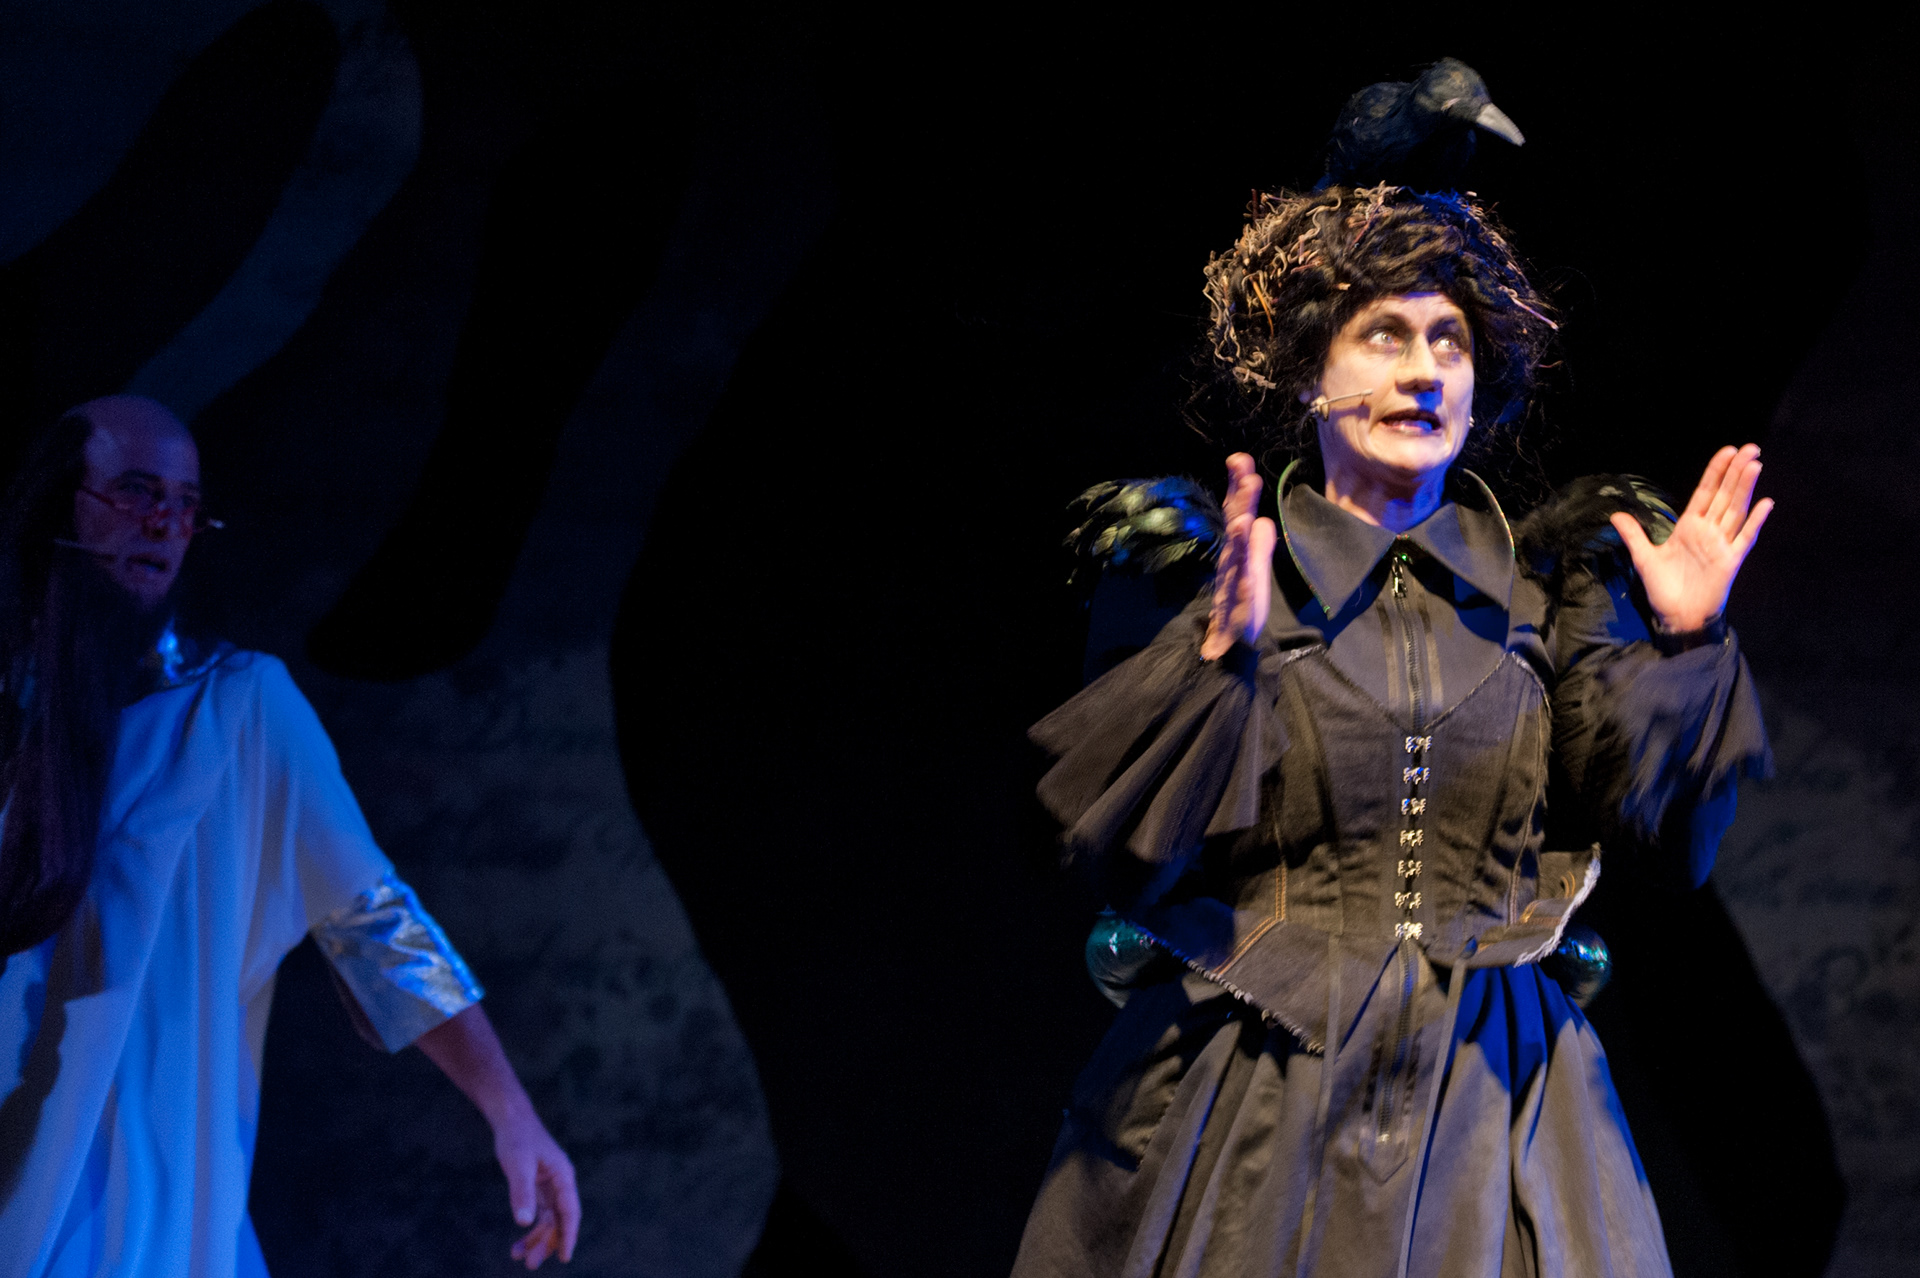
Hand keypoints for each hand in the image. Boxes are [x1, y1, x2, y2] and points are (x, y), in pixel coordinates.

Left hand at [413, 1007, 581, 1267]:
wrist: (510, 1118)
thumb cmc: (516, 1138)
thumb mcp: (517, 1165)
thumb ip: (521, 1193)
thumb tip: (523, 1222)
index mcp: (563, 1176)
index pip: (570, 1212)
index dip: (568, 1236)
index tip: (564, 1257)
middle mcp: (560, 1182)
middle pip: (559, 1220)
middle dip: (546, 1243)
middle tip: (530, 1264)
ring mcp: (550, 1184)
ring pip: (549, 1219)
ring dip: (536, 1238)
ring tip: (518, 1257)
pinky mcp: (538, 1185)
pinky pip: (539, 1213)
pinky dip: (530, 1227)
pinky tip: (517, 1240)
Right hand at [1201, 453, 1275, 660]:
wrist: (1231, 651)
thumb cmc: (1240, 611)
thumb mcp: (1254, 573)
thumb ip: (1259, 547)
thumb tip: (1265, 521)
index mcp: (1237, 551)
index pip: (1237, 513)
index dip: (1238, 487)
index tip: (1239, 459)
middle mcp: (1233, 559)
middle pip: (1235, 520)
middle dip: (1240, 493)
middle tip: (1241, 463)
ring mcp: (1235, 578)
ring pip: (1237, 546)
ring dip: (1240, 521)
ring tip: (1244, 496)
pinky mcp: (1240, 598)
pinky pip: (1243, 576)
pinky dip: (1243, 556)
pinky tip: (1244, 534)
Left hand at [1609, 443, 1773, 633]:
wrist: (1677, 616)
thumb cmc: (1665, 589)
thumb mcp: (1644, 558)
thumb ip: (1634, 535)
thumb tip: (1614, 515)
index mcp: (1689, 527)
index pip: (1705, 492)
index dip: (1715, 472)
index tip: (1727, 451)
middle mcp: (1708, 532)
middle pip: (1724, 495)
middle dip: (1735, 472)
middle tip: (1750, 448)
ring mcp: (1721, 544)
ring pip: (1736, 510)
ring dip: (1745, 488)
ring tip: (1755, 464)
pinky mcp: (1730, 561)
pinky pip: (1745, 537)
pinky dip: (1755, 521)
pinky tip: (1765, 503)